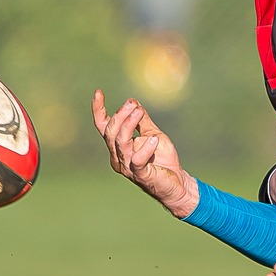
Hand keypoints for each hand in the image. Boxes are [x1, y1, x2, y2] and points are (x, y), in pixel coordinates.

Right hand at [93, 90, 198, 216]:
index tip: (98, 92)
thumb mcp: (153, 134)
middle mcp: (118, 157)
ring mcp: (128, 167)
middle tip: (132, 105)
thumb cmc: (163, 159)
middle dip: (120, 116)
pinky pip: (137, 160)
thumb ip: (143, 121)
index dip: (98, 110)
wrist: (177, 182)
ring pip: (120, 143)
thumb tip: (133, 102)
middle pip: (110, 133)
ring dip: (128, 125)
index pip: (103, 127)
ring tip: (139, 112)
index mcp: (118, 147)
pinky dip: (145, 148)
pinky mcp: (141, 175)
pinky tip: (154, 140)